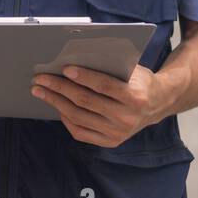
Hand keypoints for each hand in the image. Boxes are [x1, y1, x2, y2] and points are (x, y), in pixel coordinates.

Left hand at [31, 64, 173, 146]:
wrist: (157, 104)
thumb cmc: (138, 81)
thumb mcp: (131, 69)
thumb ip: (109, 64)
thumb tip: (74, 55)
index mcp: (135, 97)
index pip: (103, 86)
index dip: (83, 77)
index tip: (64, 68)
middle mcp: (127, 118)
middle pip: (85, 101)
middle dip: (59, 88)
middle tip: (39, 79)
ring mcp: (118, 133)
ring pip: (78, 117)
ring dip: (55, 102)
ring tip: (40, 91)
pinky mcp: (110, 142)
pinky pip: (80, 132)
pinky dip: (65, 118)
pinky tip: (56, 105)